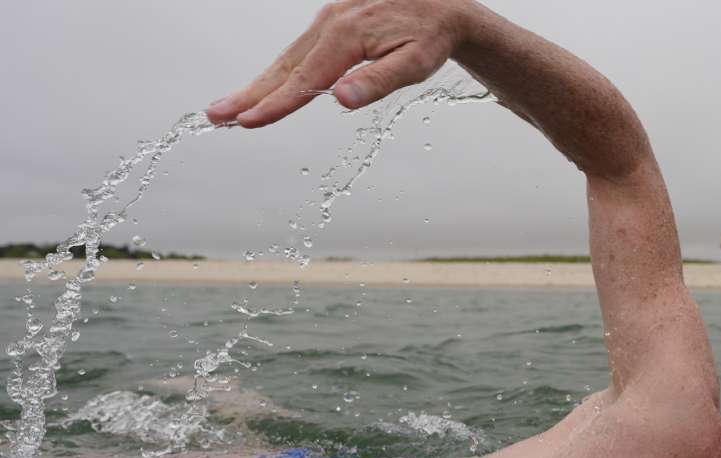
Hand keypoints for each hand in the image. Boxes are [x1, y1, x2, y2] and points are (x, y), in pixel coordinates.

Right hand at [206, 0, 473, 127]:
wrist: (444, 3)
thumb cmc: (432, 35)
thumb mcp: (416, 63)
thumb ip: (378, 82)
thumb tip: (341, 100)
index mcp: (346, 37)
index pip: (304, 80)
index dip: (275, 104)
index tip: (247, 122)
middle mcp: (330, 24)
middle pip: (284, 68)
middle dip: (249, 95)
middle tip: (216, 116)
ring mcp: (328, 19)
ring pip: (287, 58)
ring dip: (257, 84)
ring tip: (228, 108)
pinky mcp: (331, 20)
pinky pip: (298, 49)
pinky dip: (277, 69)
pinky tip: (266, 85)